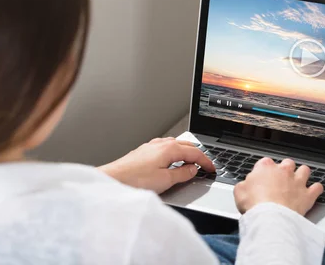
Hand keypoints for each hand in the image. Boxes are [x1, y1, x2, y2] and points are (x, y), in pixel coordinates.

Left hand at [99, 137, 214, 193]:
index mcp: (170, 148)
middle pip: (187, 145)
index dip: (206, 161)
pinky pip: (166, 147)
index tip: (212, 168)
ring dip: (186, 152)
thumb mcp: (166, 180)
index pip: (195, 152)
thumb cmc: (135, 180)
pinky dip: (175, 152)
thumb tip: (193, 170)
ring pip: (176, 145)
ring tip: (192, 162)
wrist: (113, 180)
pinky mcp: (144, 151)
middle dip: (198, 155)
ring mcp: (152, 146)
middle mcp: (161, 143)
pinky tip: (172, 160)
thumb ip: (183, 174)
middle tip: (205, 165)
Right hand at [233, 157, 322, 215]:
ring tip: (299, 181)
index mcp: (265, 167)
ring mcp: (297, 181)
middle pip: (288, 163)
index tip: (263, 177)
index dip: (264, 170)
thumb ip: (244, 185)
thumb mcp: (239, 191)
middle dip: (286, 169)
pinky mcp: (307, 195)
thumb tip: (244, 186)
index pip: (266, 162)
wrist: (270, 217)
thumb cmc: (255, 204)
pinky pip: (317, 187)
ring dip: (302, 174)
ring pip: (305, 170)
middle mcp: (283, 171)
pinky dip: (316, 189)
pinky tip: (314, 191)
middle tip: (281, 179)